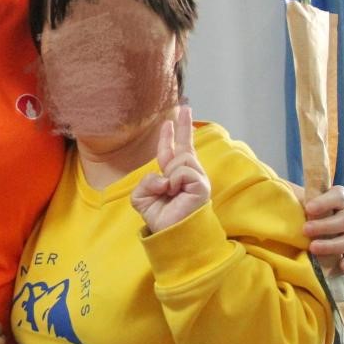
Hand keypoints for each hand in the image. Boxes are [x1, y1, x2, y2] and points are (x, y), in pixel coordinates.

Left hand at [130, 104, 209, 234]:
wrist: (170, 236)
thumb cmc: (160, 219)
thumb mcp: (142, 197)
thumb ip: (145, 181)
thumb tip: (163, 177)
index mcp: (174, 177)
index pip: (172, 151)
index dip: (170, 135)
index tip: (171, 118)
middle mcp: (188, 175)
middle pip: (184, 147)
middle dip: (184, 126)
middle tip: (184, 108)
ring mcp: (197, 179)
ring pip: (180, 159)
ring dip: (168, 176)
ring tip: (169, 192)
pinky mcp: (202, 185)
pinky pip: (182, 171)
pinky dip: (173, 182)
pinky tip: (175, 192)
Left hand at [304, 185, 343, 272]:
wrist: (306, 223)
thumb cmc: (304, 206)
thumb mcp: (304, 195)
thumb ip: (305, 188)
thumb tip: (292, 175)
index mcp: (341, 198)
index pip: (340, 197)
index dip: (325, 202)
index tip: (308, 208)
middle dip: (324, 226)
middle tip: (305, 230)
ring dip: (332, 245)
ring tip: (312, 248)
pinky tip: (341, 266)